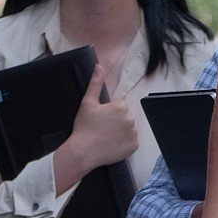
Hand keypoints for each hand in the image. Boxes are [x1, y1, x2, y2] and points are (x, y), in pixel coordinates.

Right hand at [64, 62, 138, 176]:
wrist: (83, 151)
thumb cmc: (84, 127)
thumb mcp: (88, 102)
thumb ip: (95, 83)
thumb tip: (99, 66)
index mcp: (120, 106)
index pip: (119, 105)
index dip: (109, 111)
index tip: (100, 119)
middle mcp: (130, 119)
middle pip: (125, 116)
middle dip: (116, 120)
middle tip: (103, 128)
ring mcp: (133, 133)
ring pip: (129, 128)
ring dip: (121, 131)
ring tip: (107, 136)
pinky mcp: (134, 146)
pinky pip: (132, 141)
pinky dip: (125, 142)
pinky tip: (113, 143)